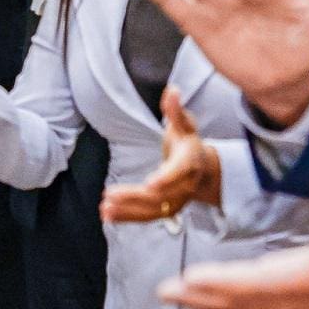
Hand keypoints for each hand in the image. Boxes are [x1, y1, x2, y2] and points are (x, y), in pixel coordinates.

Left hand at [101, 86, 219, 221]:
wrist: (203, 169)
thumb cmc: (189, 142)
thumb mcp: (185, 124)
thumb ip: (176, 110)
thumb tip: (173, 90)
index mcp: (189, 163)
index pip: (178, 173)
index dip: (165, 178)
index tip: (149, 183)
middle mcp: (184, 186)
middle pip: (161, 195)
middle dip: (134, 197)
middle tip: (110, 195)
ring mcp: (176, 201)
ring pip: (152, 211)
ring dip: (127, 212)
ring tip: (104, 210)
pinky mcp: (166, 210)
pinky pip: (147, 217)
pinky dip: (127, 218)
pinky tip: (107, 216)